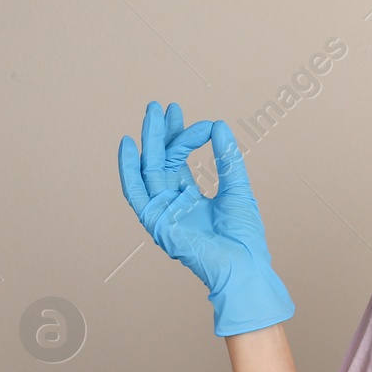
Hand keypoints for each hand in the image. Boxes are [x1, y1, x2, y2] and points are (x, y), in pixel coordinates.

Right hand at [118, 101, 294, 335]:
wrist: (243, 265)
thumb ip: (226, 158)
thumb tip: (219, 126)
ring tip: (149, 113)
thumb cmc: (243, 236)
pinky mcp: (155, 221)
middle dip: (160, 133)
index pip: (179, 160)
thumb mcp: (237, 188)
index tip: (203, 122)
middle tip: (159, 105)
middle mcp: (171, 203)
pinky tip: (128, 144)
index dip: (186, 137)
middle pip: (160, 161)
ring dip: (147, 142)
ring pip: (148, 170)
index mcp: (190, 198)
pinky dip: (129, 169)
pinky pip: (136, 192)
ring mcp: (162, 212)